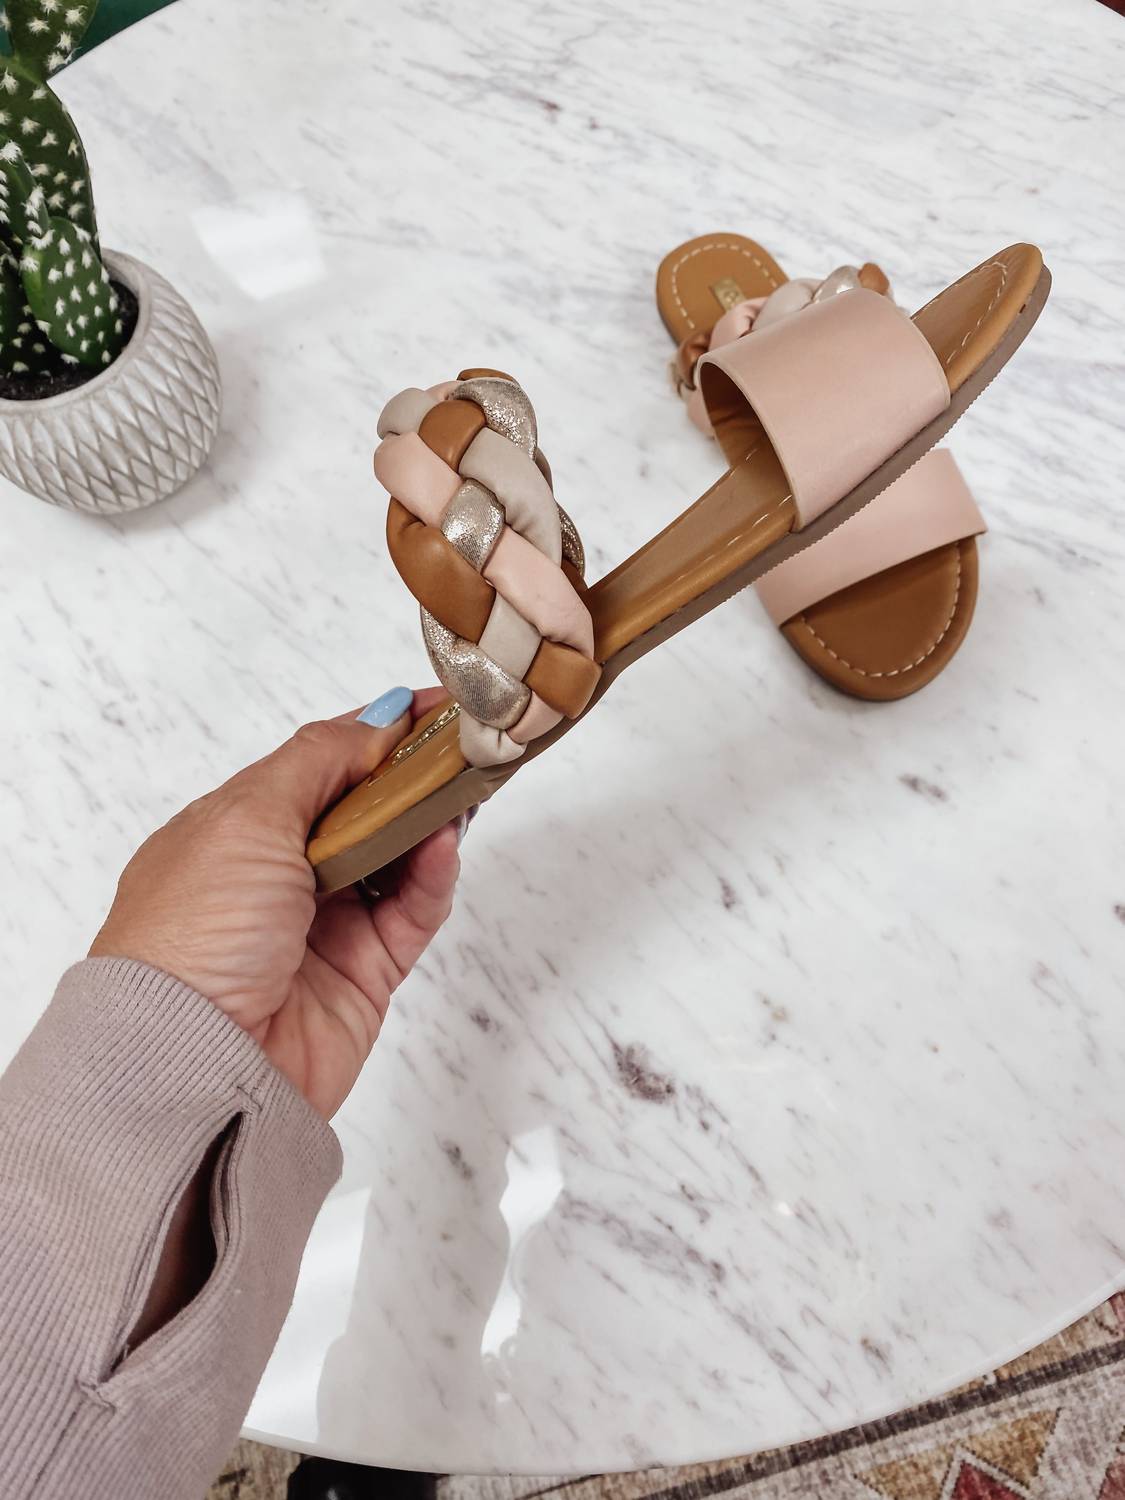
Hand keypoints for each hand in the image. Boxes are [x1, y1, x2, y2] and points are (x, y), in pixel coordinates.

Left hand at [90, 688, 459, 1118]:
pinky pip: (411, 914)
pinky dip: (433, 877)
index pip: (317, 765)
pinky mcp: (364, 976)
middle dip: (411, 776)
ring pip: (396, 860)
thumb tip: (378, 715)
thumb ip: (320, 760)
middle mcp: (277, 877)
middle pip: (363, 811)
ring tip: (468, 785)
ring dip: (430, 822)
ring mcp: (323, 927)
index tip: (430, 705)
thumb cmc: (194, 932)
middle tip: (465, 742)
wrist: (194, 1063)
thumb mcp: (245, 816)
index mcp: (233, 831)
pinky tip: (446, 844)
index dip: (373, 733)